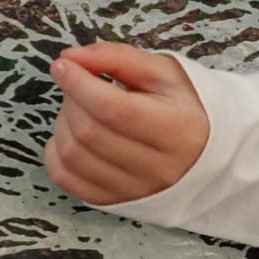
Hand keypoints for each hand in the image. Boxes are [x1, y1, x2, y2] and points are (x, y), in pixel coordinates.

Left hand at [44, 42, 207, 205]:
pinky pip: (64, 177)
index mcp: (178, 130)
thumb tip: (69, 57)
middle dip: (72, 100)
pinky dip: (56, 151)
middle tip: (81, 85)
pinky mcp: (111, 201)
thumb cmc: (180, 106)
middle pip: (90, 131)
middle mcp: (158, 168)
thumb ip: (116, 57)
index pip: (115, 109)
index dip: (80, 84)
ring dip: (63, 124)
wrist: (202, 150)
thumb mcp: (160, 72)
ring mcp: (134, 190)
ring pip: (73, 154)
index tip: (62, 65)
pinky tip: (71, 134)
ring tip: (81, 109)